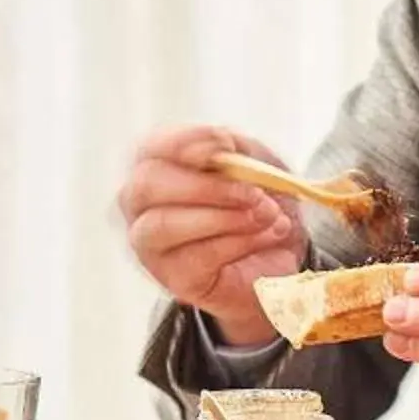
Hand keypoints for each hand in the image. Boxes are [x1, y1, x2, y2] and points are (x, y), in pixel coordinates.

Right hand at [117, 125, 307, 348]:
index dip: (185, 142)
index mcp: (156, 165)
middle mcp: (140, 204)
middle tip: (252, 192)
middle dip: (206, 186)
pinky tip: (267, 235)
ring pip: (165, 224)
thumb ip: (238, 151)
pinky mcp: (175, 277)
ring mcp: (151, 244)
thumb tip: (225, 147)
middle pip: (148, 185)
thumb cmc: (253, 202)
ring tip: (267, 214)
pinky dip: (241, 242)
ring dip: (224, 217)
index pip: (152, 147)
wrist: (277, 257)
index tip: (225, 144)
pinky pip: (198, 257)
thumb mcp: (252, 165)